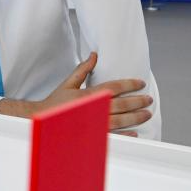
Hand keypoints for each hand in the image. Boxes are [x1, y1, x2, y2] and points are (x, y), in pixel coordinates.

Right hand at [0, 52, 153, 135]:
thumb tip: (94, 55)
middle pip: (121, 104)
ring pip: (120, 120)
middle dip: (138, 101)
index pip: (114, 87)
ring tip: (146, 114)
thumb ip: (83, 70)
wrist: (41, 120)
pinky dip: (125, 135)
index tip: (141, 83)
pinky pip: (112, 136)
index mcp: (87, 94)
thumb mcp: (68, 84)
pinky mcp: (92, 135)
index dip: (130, 84)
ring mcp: (93, 123)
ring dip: (136, 117)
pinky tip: (135, 133)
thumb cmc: (55, 102)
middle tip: (148, 100)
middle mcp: (92, 108)